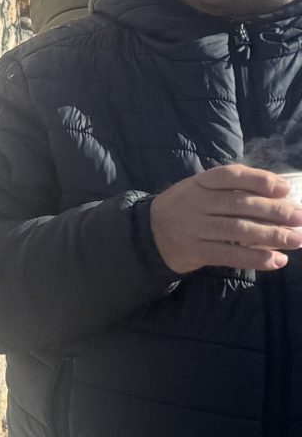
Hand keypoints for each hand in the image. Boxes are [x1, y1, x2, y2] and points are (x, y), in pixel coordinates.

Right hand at [149, 164, 301, 272]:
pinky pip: (229, 254)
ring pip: (237, 230)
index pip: (230, 176)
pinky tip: (277, 260)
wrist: (148, 234)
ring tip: (296, 240)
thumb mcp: (202, 190)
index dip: (259, 180)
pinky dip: (255, 258)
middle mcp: (196, 204)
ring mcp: (194, 228)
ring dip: (271, 236)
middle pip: (239, 205)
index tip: (285, 188)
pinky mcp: (195, 252)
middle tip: (300, 217)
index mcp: (199, 183)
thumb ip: (233, 189)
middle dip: (274, 211)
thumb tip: (279, 195)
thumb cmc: (187, 208)